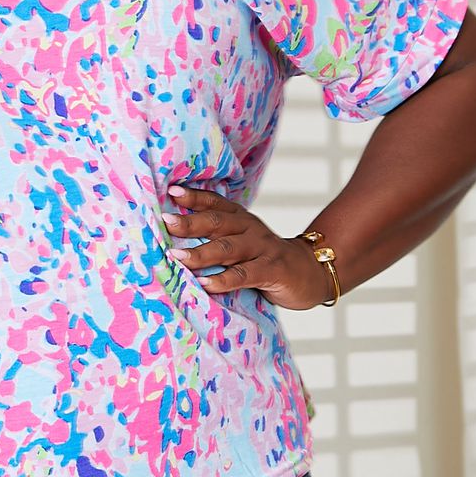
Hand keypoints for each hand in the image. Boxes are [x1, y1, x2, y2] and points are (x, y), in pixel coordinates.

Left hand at [162, 184, 334, 311]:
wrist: (310, 272)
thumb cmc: (264, 259)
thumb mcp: (242, 242)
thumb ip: (216, 239)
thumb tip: (172, 242)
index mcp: (240, 218)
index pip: (215, 203)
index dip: (194, 196)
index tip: (170, 192)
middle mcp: (249, 228)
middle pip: (217, 222)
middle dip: (189, 222)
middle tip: (165, 222)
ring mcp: (262, 247)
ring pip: (228, 247)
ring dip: (201, 253)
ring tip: (177, 257)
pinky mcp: (273, 269)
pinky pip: (245, 274)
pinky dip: (224, 279)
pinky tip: (205, 284)